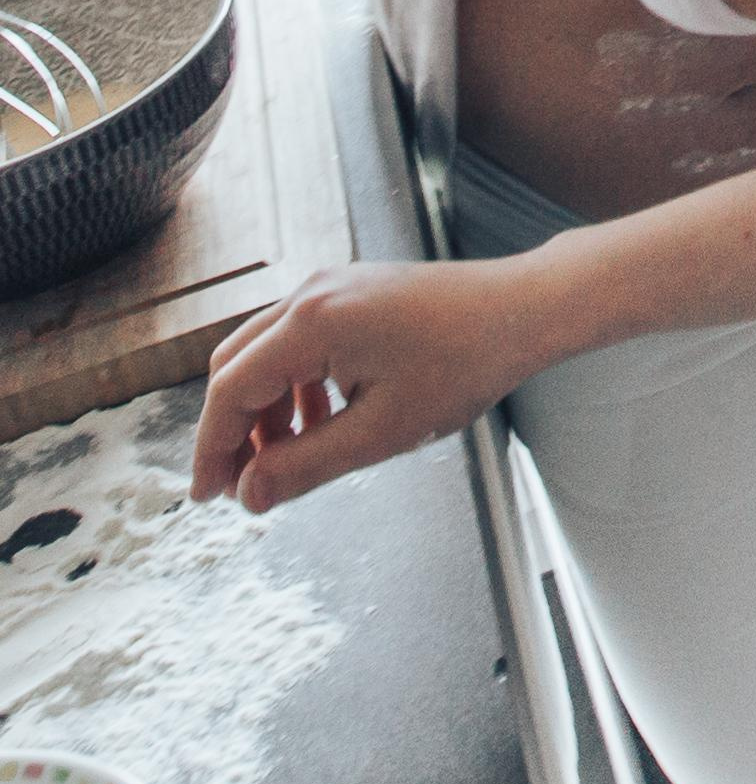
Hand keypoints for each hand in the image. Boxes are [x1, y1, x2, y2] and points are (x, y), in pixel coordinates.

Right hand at [189, 255, 547, 512]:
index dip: (212, 449)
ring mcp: (332, 286)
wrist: (520, 311)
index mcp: (311, 322)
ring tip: (284, 461)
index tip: (207, 498)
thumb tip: (248, 495)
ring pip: (265, 352)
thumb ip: (305, 466)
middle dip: (232, 429)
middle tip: (239, 486)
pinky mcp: (352, 291)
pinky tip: (319, 422)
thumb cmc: (461, 367)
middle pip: (237, 365)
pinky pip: (299, 339)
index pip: (230, 390)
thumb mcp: (380, 433)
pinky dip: (294, 384)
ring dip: (264, 408)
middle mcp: (311, 293)